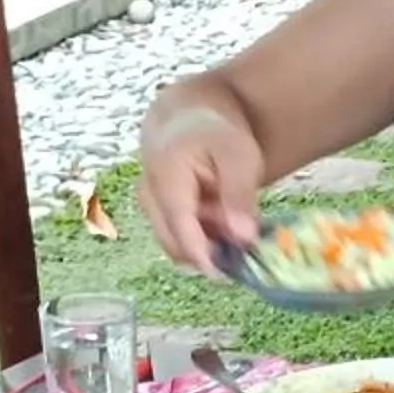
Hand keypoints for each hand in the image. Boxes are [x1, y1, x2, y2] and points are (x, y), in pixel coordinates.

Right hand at [137, 99, 265, 274]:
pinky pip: (179, 239)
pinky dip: (203, 238)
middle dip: (211, 250)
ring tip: (229, 213)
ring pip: (178, 246)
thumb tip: (244, 238)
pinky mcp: (155, 216)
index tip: (231, 273)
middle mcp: (149, 198)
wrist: (188, 119)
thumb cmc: (216, 133)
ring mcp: (149, 209)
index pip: (181, 232)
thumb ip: (240, 196)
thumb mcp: (239, 155)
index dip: (205, 260)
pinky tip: (219, 216)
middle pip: (177, 246)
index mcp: (166, 179)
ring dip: (208, 243)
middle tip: (242, 233)